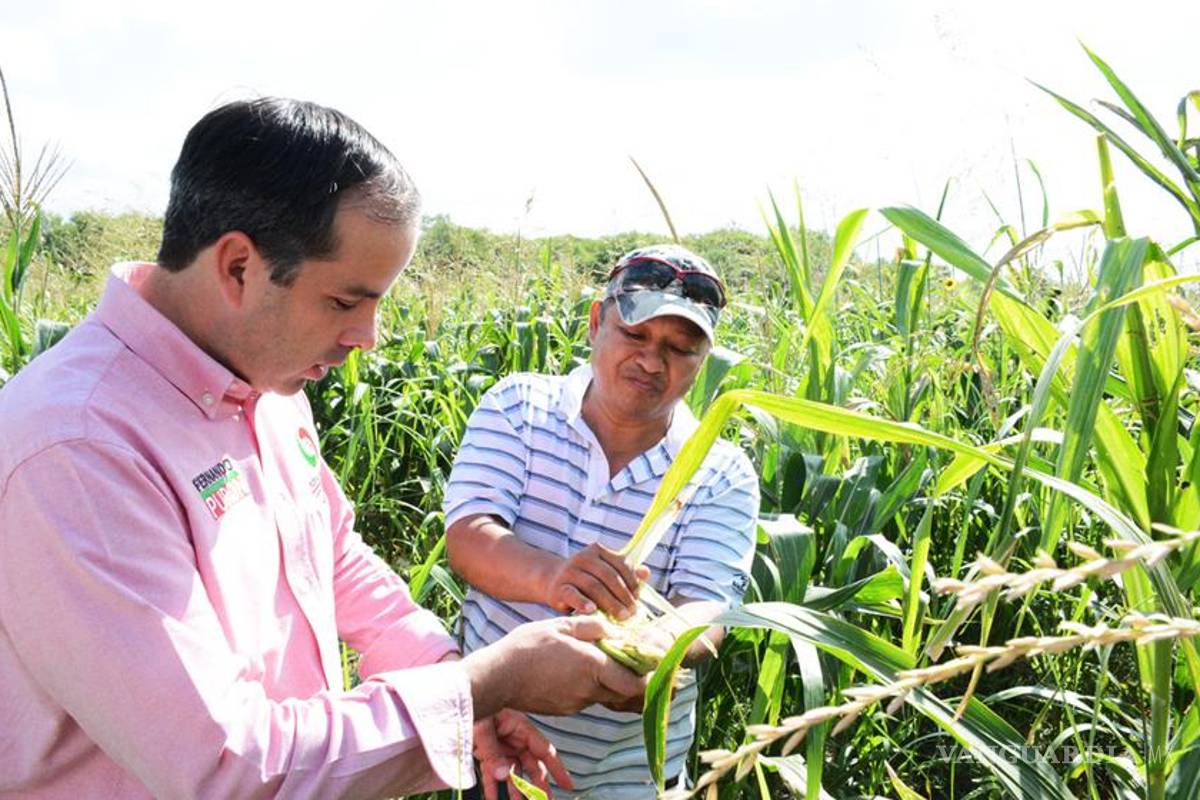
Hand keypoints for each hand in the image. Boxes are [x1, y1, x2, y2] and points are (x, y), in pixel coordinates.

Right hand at [463, 616, 647, 717]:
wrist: (498, 676)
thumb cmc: (528, 646)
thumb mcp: (561, 626)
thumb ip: (592, 626)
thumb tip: (613, 630)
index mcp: (593, 666)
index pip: (634, 682)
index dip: (647, 677)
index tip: (650, 665)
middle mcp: (589, 690)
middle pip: (624, 693)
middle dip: (632, 681)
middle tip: (629, 663)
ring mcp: (576, 703)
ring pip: (605, 695)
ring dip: (609, 682)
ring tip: (598, 662)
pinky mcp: (565, 710)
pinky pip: (587, 698)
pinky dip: (590, 687)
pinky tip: (575, 672)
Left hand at [473, 709, 572, 799]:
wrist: (451, 699)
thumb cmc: (470, 702)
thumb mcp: (481, 726)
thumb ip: (492, 751)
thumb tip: (503, 775)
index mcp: (519, 727)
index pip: (544, 750)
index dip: (558, 769)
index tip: (568, 785)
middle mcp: (513, 738)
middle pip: (531, 766)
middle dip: (538, 786)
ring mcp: (500, 746)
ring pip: (513, 773)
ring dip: (515, 791)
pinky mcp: (486, 753)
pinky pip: (493, 773)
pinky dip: (493, 788)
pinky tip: (494, 799)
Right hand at [544, 543, 649, 618]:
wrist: (552, 580)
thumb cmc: (585, 579)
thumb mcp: (605, 572)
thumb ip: (625, 572)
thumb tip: (646, 572)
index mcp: (597, 550)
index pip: (620, 564)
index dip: (632, 582)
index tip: (638, 598)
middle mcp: (583, 557)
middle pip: (608, 576)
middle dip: (623, 595)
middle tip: (632, 612)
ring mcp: (569, 572)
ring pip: (594, 586)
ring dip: (610, 603)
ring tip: (621, 616)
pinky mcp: (558, 587)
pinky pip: (572, 594)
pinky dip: (583, 602)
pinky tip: (592, 610)